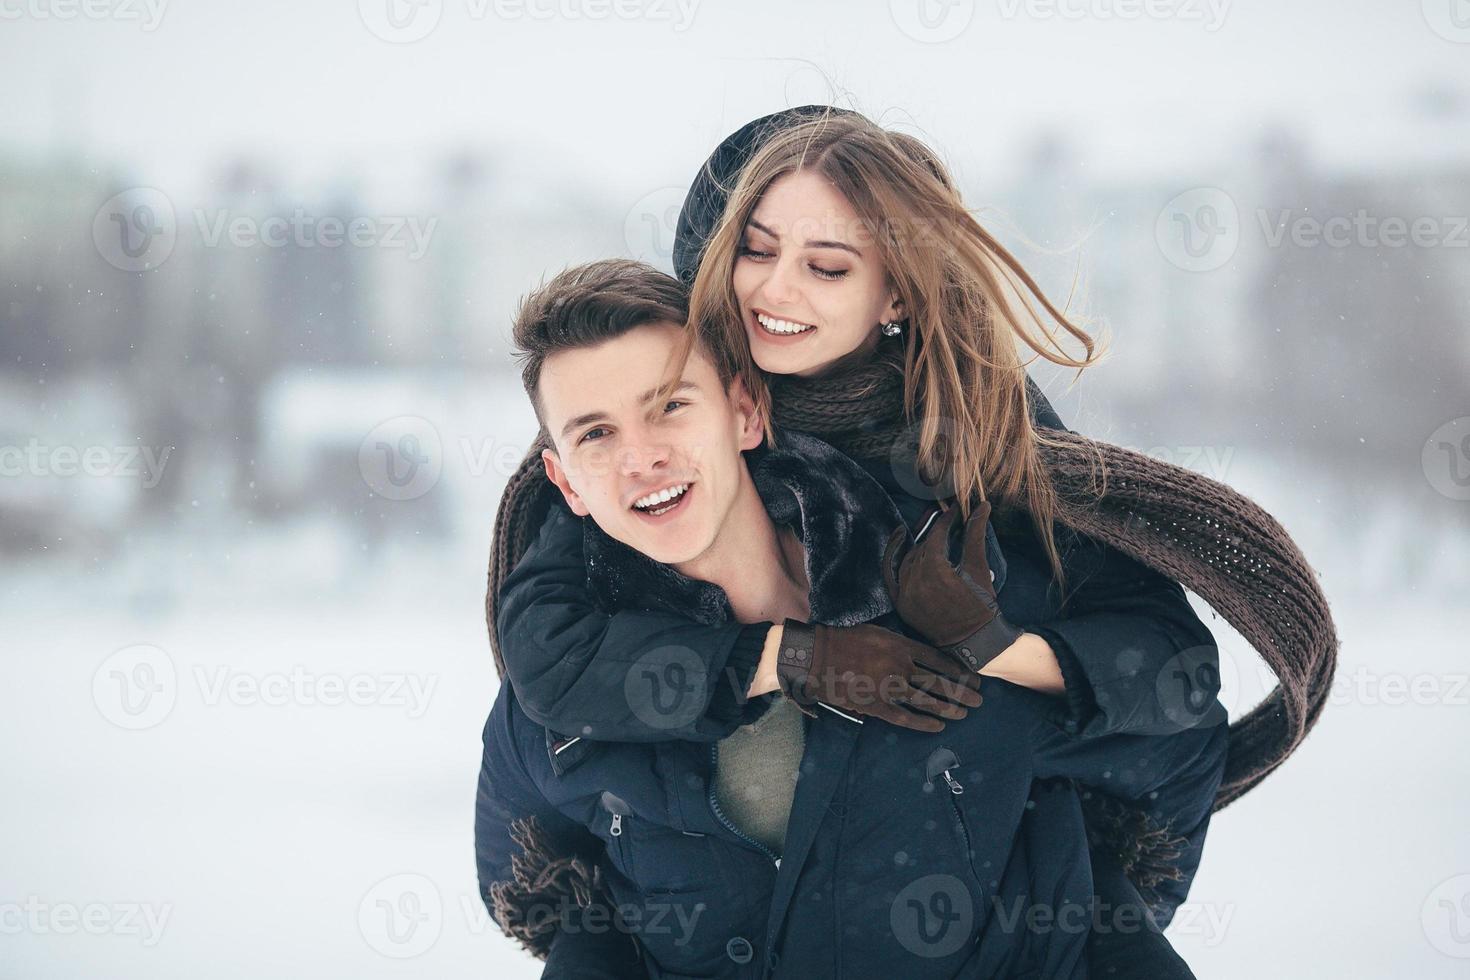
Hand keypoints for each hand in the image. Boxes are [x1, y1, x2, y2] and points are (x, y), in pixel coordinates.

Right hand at [774, 620, 982, 732]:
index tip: (973, 677)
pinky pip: (907, 718)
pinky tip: (938, 726)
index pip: (939, 660)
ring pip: (928, 701)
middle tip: (979, 699)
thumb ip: (899, 643)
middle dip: (963, 692)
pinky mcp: (877, 707)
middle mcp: (900, 666)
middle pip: (940, 682)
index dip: (959, 671)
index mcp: (901, 645)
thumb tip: (918, 654)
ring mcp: (889, 688)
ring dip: (949, 708)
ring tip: (964, 713)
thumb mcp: (876, 631)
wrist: (815, 658)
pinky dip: (924, 723)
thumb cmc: (843, 640)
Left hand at [883, 500, 1022, 672]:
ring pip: (908, 558)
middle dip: (933, 529)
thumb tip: (982, 505)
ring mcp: (905, 593)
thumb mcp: (978, 568)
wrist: (975, 641)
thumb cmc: (981, 605)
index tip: (955, 510)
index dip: (946, 520)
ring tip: (928, 531)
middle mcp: (915, 581)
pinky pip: (891, 575)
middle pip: (921, 545)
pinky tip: (899, 540)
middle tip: (943, 516)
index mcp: (935, 571)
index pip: (936, 536)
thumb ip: (975, 535)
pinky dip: (893, 557)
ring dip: (918, 543)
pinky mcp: (901, 603)